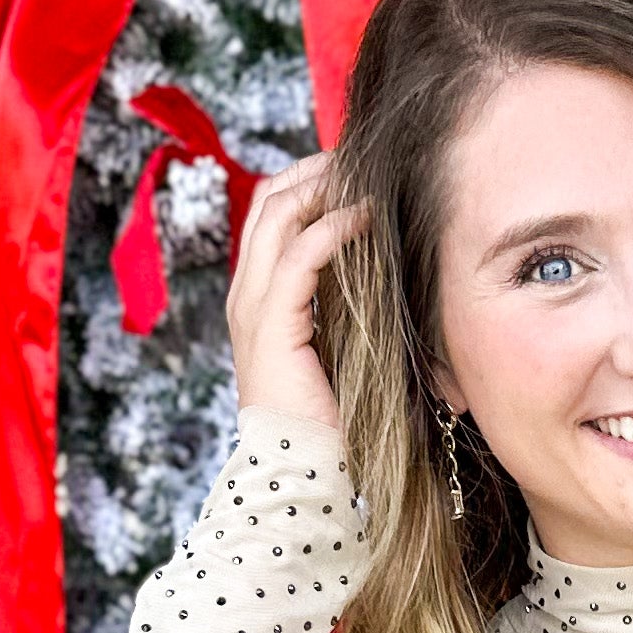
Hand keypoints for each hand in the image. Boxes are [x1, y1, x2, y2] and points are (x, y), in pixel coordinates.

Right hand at [227, 152, 369, 432]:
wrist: (302, 474)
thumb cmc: (329, 422)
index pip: (271, 213)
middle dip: (314, 169)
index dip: (309, 181)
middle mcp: (246, 294)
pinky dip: (333, 226)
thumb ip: (346, 305)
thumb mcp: (339, 346)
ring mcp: (253, 307)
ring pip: (277, 213)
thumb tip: (387, 266)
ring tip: (365, 176)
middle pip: (268, 198)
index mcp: (257, 298)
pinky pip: (300, 253)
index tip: (356, 170)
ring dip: (323, 185)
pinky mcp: (273, 324)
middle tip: (361, 158)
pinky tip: (366, 217)